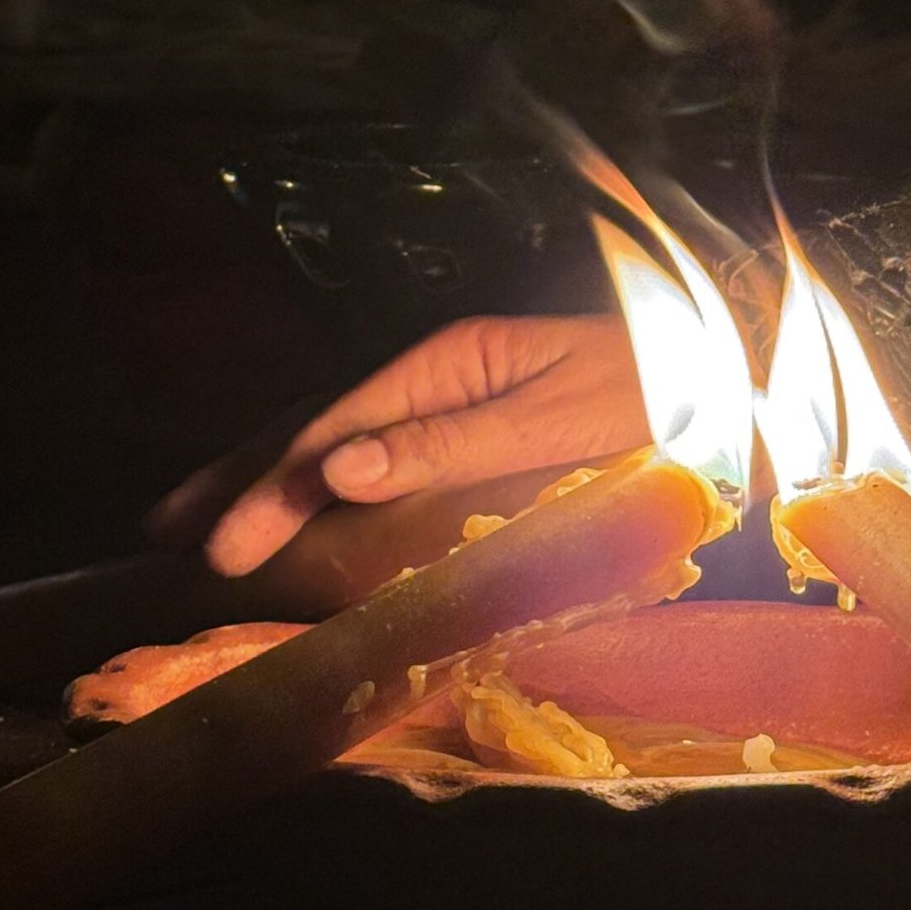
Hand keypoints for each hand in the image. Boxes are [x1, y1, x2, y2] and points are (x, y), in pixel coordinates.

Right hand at [148, 314, 647, 576]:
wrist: (743, 367)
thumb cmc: (664, 388)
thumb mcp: (558, 417)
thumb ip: (451, 442)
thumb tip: (345, 472)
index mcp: (451, 361)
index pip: (337, 431)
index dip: (272, 491)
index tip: (222, 549)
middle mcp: (444, 374)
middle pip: (321, 428)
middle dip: (243, 479)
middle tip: (167, 534)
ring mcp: (462, 397)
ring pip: (345, 441)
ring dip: (272, 481)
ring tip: (205, 520)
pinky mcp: (485, 428)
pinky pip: (387, 456)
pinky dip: (332, 485)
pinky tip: (310, 511)